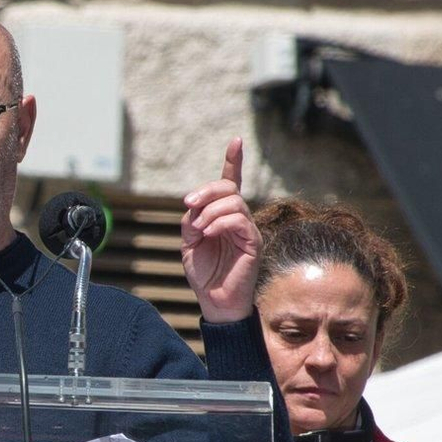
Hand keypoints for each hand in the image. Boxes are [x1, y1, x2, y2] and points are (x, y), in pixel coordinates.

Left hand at [181, 136, 259, 323]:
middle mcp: (238, 218)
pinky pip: (238, 220)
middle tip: (189, 206)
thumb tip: (196, 208)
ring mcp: (247, 229)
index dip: (233, 161)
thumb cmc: (204, 273)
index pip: (231, 183)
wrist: (214, 301)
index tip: (236, 140)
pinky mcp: (253, 242)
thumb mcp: (189, 243)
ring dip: (210, 211)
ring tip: (199, 230)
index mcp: (222, 216)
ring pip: (233, 202)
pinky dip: (219, 222)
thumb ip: (191, 221)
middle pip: (228, 187)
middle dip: (206, 191)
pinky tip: (208, 233)